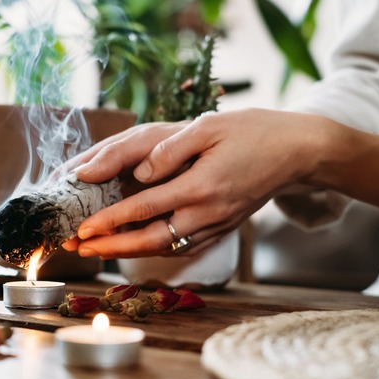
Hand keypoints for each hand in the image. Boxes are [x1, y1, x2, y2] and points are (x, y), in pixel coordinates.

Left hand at [67, 109, 328, 258]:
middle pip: (151, 239)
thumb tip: (140, 170)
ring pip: (167, 247)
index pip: (144, 208)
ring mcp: (217, 224)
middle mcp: (208, 212)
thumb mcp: (210, 127)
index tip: (83, 228)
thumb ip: (171, 149)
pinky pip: (184, 246)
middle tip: (80, 248)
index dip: (110, 220)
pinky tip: (138, 246)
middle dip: (112, 247)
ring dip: (130, 252)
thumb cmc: (253, 132)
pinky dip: (157, 249)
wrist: (297, 152)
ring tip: (99, 250)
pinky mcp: (223, 227)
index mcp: (201, 186)